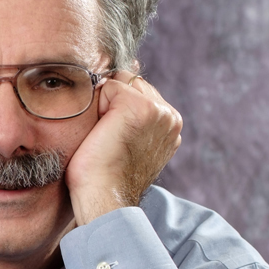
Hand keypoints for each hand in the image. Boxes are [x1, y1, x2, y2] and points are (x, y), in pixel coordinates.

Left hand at [65, 69, 181, 225]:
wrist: (103, 197)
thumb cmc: (105, 175)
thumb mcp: (128, 141)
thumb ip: (134, 112)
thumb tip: (129, 71)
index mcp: (170, 125)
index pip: (139, 91)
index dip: (117, 109)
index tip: (115, 139)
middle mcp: (170, 117)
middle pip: (131, 82)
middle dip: (113, 103)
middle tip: (109, 138)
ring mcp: (159, 111)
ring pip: (121, 82)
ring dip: (106, 105)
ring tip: (107, 136)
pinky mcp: (140, 107)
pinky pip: (109, 86)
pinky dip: (98, 107)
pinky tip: (103, 133)